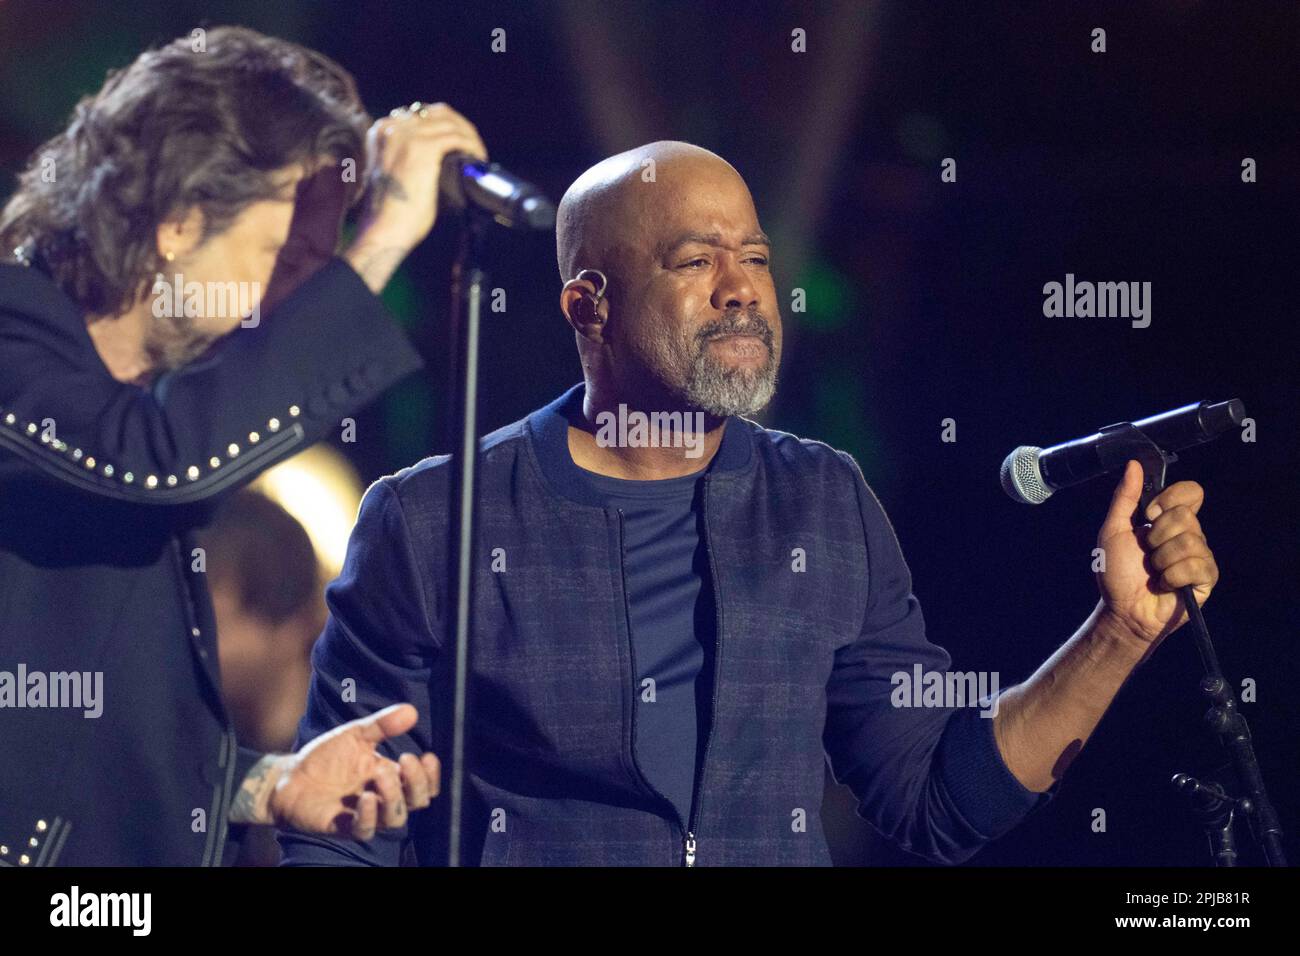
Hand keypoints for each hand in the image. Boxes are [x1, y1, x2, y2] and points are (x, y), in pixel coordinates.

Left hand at [266, 704, 439, 839]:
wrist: (290, 776)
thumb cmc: (326, 757)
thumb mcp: (355, 735)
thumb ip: (383, 725)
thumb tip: (411, 711)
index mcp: (389, 776)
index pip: (423, 785)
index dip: (431, 776)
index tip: (427, 756)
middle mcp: (382, 798)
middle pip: (416, 802)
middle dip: (416, 783)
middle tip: (405, 760)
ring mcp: (364, 814)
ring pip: (395, 819)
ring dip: (394, 797)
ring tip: (380, 775)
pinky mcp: (343, 826)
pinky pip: (365, 830)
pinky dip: (369, 816)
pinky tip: (365, 798)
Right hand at [344, 101, 486, 291]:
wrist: (384, 229)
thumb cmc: (391, 212)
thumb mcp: (394, 174)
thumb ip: (407, 157)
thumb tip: (439, 157)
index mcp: (382, 131)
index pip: (423, 114)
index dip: (448, 127)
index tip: (462, 145)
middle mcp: (392, 127)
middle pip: (439, 113)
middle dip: (462, 128)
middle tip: (475, 149)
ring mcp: (407, 136)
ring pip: (450, 123)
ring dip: (470, 138)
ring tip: (479, 156)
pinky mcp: (422, 148)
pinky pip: (456, 137)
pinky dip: (471, 146)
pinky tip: (478, 159)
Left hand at [1095, 459, 1219, 646]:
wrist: (1122, 610)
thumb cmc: (1117, 572)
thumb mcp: (1113, 530)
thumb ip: (1125, 497)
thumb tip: (1134, 465)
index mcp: (1169, 520)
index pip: (1191, 492)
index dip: (1170, 499)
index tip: (1148, 514)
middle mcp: (1189, 534)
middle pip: (1186, 515)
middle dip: (1157, 535)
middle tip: (1146, 553)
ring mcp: (1200, 556)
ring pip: (1190, 540)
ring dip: (1161, 559)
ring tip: (1154, 571)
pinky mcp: (1206, 578)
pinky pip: (1197, 565)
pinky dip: (1172, 576)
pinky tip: (1164, 585)